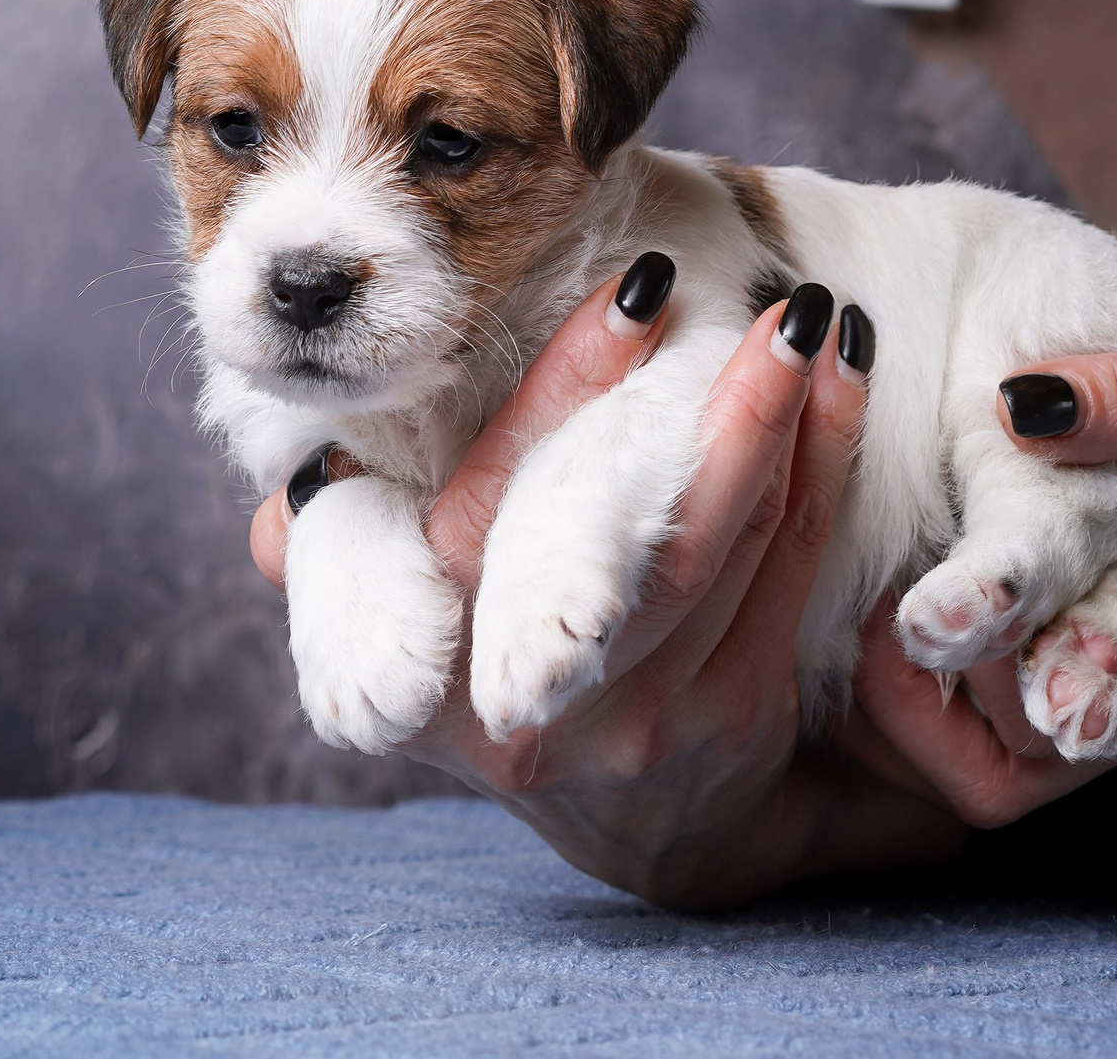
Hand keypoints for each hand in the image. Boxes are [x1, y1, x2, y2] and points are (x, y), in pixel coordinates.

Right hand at [251, 272, 965, 907]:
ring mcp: (634, 724)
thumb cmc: (501, 662)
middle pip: (630, 540)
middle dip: (712, 414)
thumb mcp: (386, 629)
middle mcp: (523, 707)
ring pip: (720, 551)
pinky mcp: (724, 725)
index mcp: (415, 668)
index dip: (562, 396)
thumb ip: (344, 560)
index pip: (486, 511)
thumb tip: (273, 521)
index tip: (637, 291)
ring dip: (780, 425)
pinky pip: (785, 576)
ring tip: (811, 317)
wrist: (643, 825)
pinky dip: (820, 473)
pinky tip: (843, 386)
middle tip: (775, 302)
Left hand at [844, 284, 1116, 827]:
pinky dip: (951, 655)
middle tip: (855, 613)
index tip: (899, 603)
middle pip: (1017, 770)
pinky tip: (896, 585)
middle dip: (921, 712)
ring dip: (924, 691)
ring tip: (860, 600)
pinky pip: (1014, 684)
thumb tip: (1018, 406)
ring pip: (1004, 744)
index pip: (1060, 733)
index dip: (966, 682)